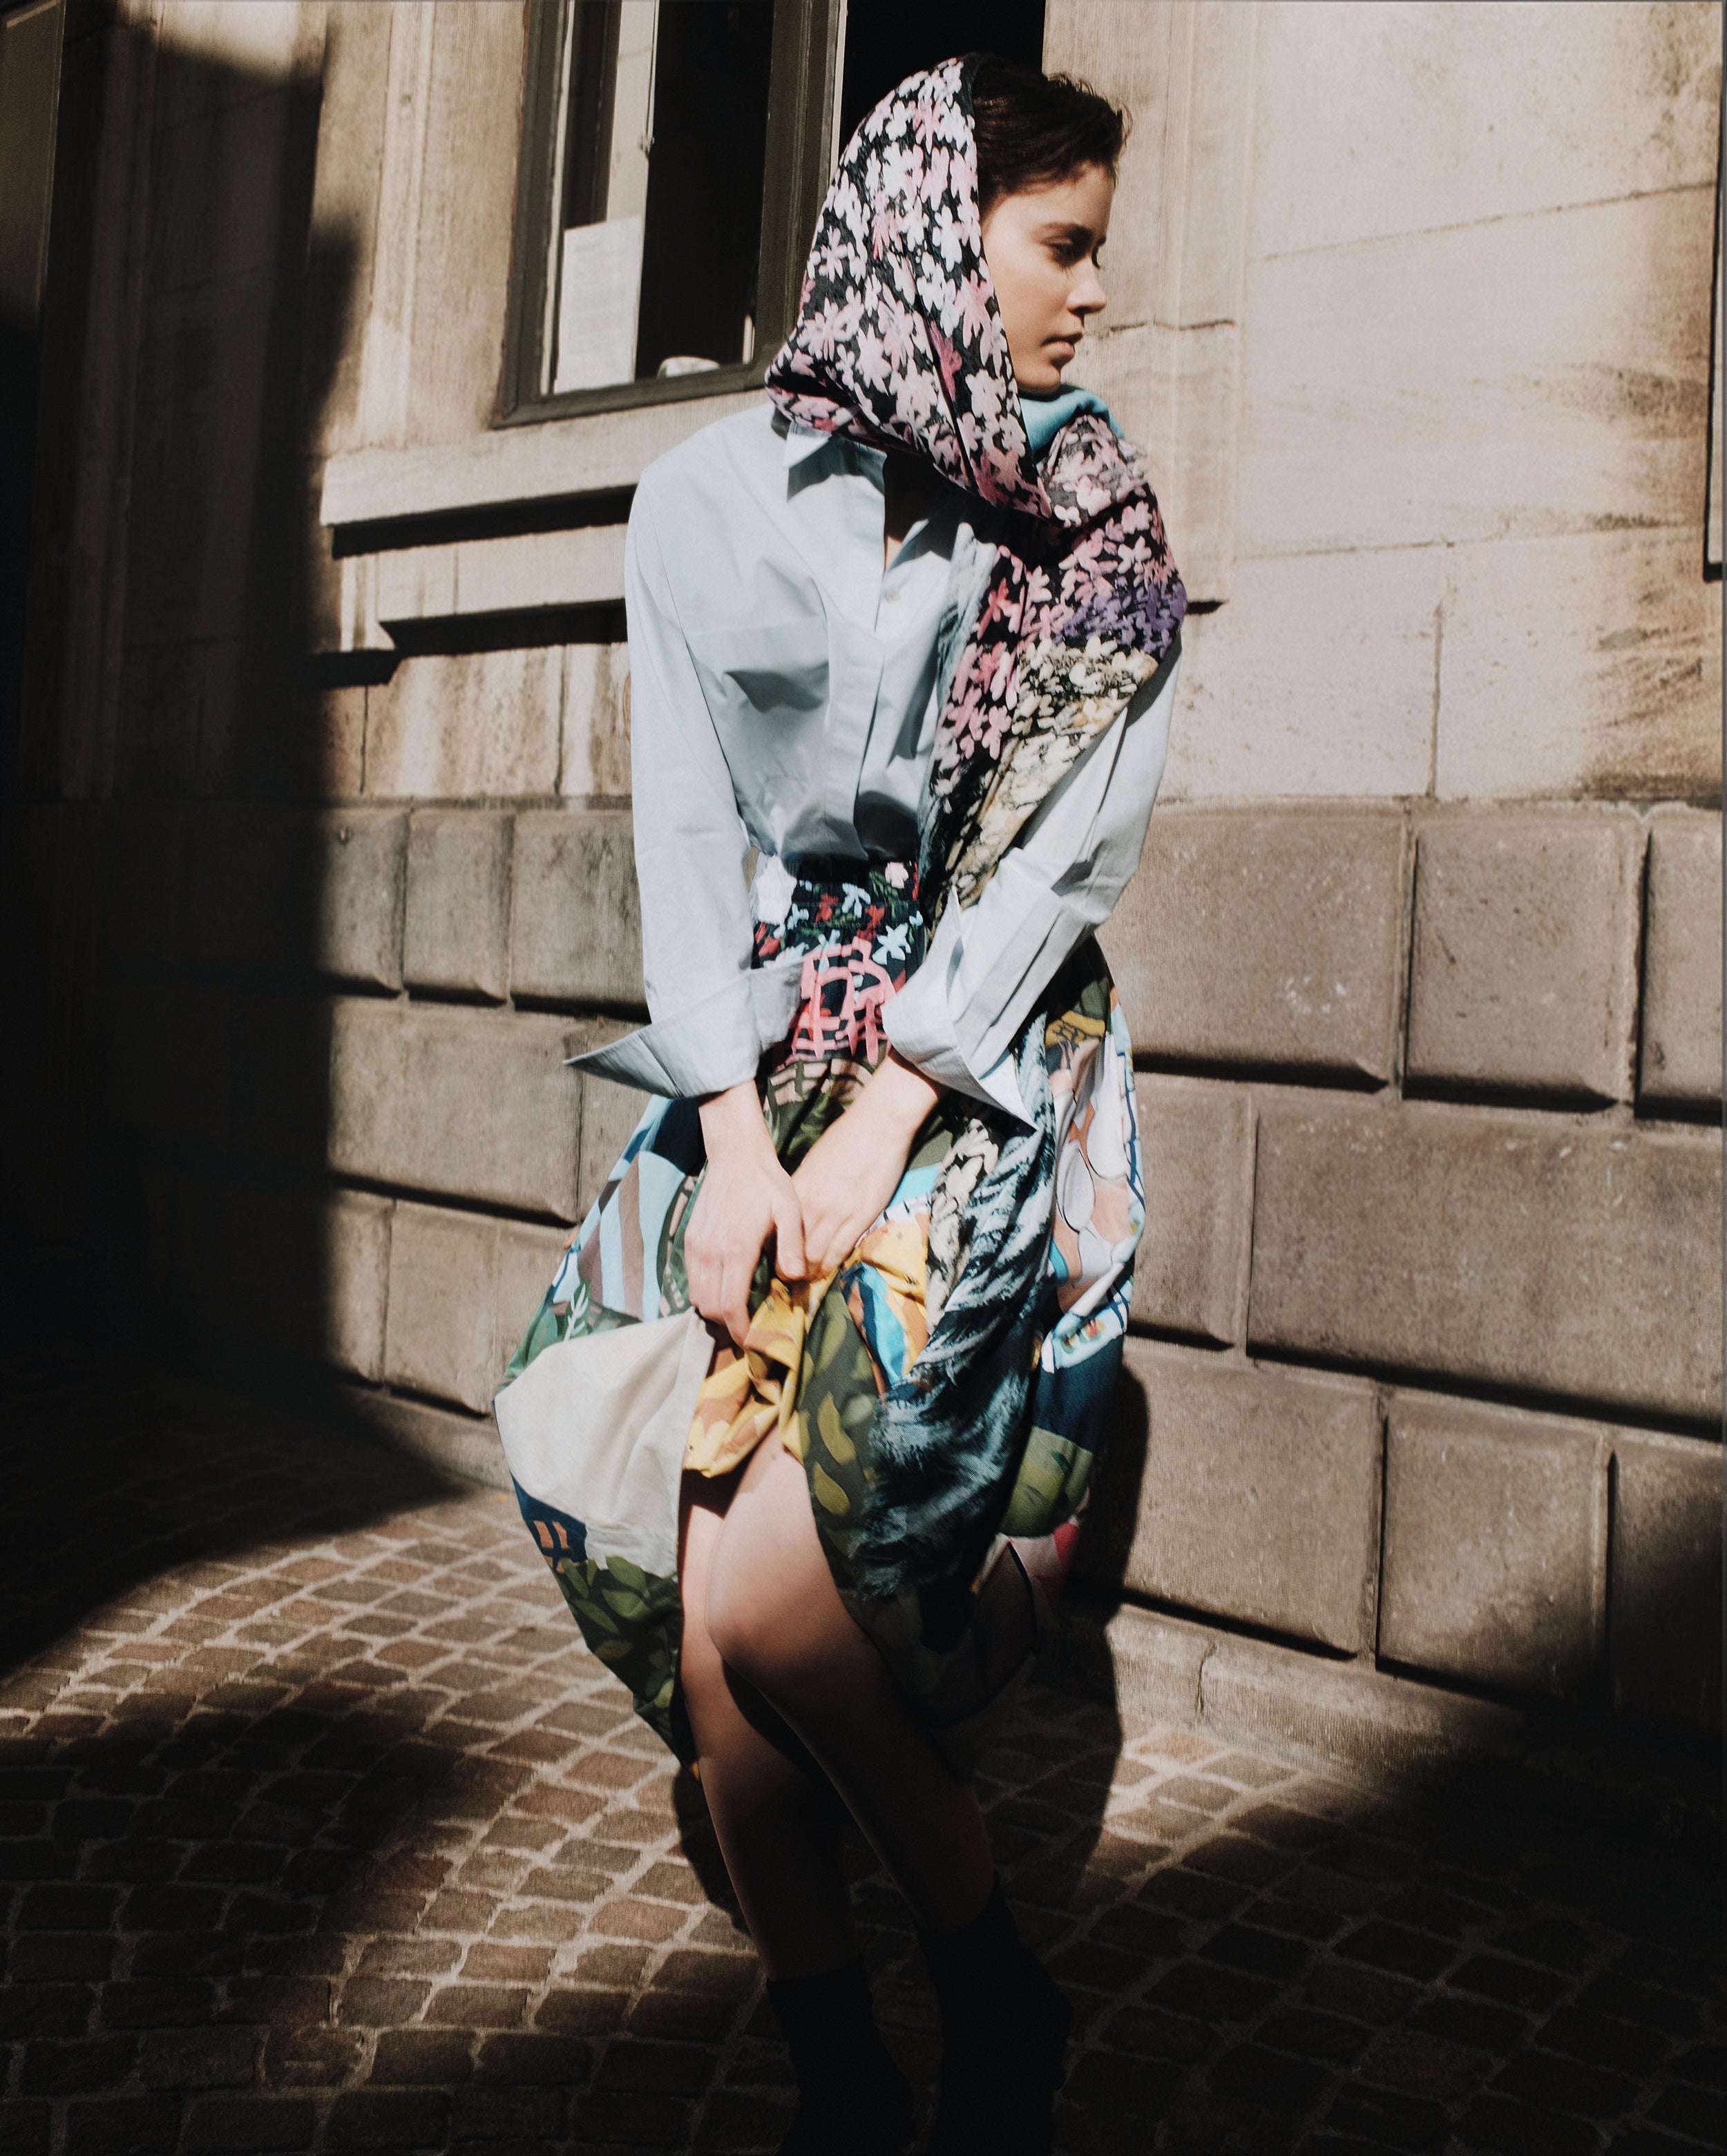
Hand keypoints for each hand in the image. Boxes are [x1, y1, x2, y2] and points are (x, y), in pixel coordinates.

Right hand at [688, 1083, 806, 1343]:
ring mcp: (696, 1246)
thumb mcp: (790, 1210)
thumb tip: (793, 1279)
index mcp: (735, 1249)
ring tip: (739, 1311)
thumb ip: (792, 1246)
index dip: (740, 1331)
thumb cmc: (767, 1182)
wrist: (735, 1154)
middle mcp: (709, 1252)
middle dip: (728, 1325)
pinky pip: (693, 1279)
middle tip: (751, 1328)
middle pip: (710, 1308)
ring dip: (715, 1309)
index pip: (730, 1306)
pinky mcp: (690, 1240)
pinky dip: (706, 1291)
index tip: (754, 1341)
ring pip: (697, 1296)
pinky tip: (727, 1286)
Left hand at [791, 1054, 943, 1276]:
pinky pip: (838, 1253)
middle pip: (790, 1252)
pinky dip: (829, 1268)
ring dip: (808, 1274)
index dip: (772, 1254)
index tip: (772, 1264)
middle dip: (787, 1271)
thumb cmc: (845, 1140)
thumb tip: (794, 1213)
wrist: (878, 1126)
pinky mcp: (859, 1218)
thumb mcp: (812, 1164)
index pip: (774, 1233)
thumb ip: (802, 1191)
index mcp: (795, 1191)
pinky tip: (825, 1273)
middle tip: (786, 1283)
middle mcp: (810, 1205)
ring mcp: (835, 1213)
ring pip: (813, 1258)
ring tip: (805, 1283)